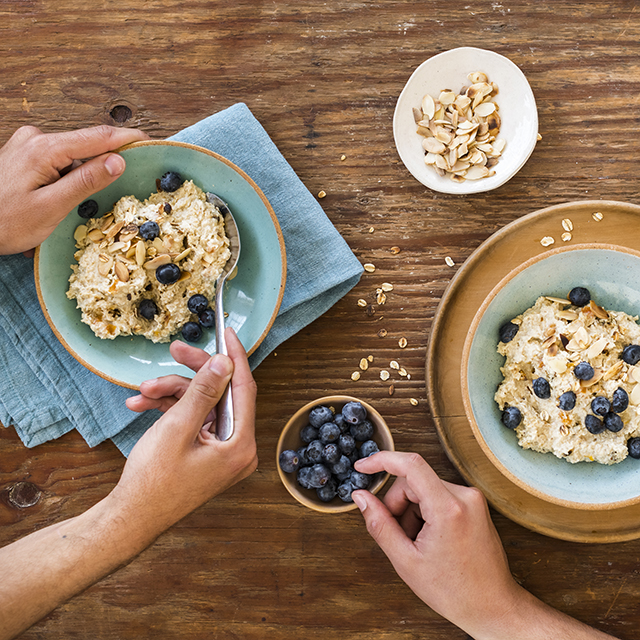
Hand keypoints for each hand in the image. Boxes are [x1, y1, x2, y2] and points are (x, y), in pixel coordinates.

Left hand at [0, 125, 147, 254]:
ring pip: (73, 153)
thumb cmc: (4, 222)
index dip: (128, 139)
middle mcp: (35, 138)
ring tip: (95, 196)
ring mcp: (28, 145)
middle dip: (109, 158)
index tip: (151, 142)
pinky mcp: (24, 155)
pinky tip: (72, 193)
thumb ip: (85, 181)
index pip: (98, 136)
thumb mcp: (51, 207)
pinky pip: (59, 159)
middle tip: (134, 173)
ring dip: (88, 171)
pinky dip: (72, 174)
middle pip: (86, 144)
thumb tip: (118, 160)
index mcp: (44, 148)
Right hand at [114, 328, 257, 532]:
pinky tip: (142, 404)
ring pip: (202, 404)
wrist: (129, 520)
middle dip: (192, 374)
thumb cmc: (153, 482)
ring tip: (142, 392)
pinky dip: (169, 409)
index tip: (227, 332)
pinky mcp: (205, 452)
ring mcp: (221, 451)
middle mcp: (237, 447)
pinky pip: (193, 419)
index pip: (244, 388)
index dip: (234, 357)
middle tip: (174, 349)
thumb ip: (203, 391)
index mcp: (241, 444)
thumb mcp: (178, 427)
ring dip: (172, 393)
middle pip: (220, 393)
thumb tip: (224, 363)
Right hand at [351, 452, 523, 638]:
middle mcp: (464, 496)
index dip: (381, 460)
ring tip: (419, 543)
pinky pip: (439, 495)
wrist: (492, 606)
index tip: (363, 467)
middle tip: (398, 535)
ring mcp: (472, 498)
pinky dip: (426, 512)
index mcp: (448, 508)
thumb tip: (361, 497)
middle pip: (414, 481)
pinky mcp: (474, 503)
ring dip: (412, 510)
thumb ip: (379, 524)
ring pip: (424, 488)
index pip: (410, 465)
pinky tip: (431, 539)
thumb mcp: (406, 561)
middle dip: (397, 504)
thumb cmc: (453, 591)